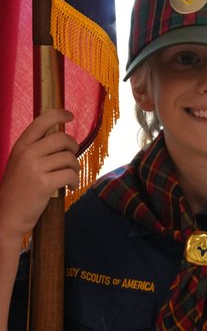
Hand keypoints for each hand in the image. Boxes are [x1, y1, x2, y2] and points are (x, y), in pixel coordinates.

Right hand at [0, 110, 78, 248]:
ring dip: (75, 168)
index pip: (42, 121)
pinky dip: (75, 181)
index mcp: (20, 145)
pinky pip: (71, 175)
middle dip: (73, 147)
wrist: (7, 215)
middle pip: (62, 139)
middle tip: (71, 159)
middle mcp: (26, 153)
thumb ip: (36, 149)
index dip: (59, 114)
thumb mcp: (21, 162)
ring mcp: (34, 168)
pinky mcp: (43, 183)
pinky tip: (70, 187)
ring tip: (69, 177)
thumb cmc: (18, 189)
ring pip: (69, 158)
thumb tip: (62, 137)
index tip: (70, 116)